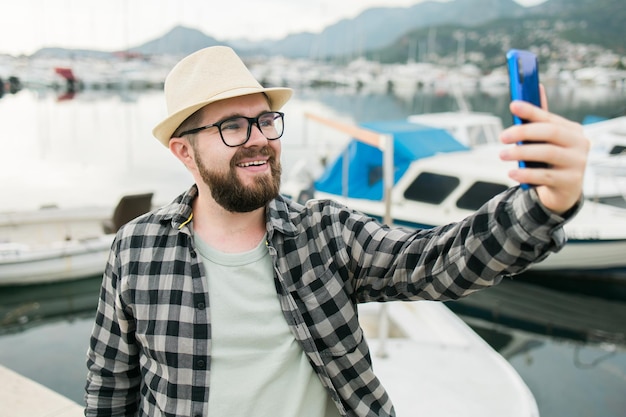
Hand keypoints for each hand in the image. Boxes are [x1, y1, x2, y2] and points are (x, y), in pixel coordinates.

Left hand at [499, 87, 589, 214]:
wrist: (564, 191)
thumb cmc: (552, 160)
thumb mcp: (546, 141)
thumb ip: (539, 119)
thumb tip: (536, 87)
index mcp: (572, 130)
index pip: (549, 117)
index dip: (531, 110)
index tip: (513, 105)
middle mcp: (579, 144)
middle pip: (550, 132)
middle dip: (523, 132)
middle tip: (502, 136)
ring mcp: (577, 163)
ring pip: (548, 153)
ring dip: (521, 152)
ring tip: (502, 154)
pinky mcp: (570, 182)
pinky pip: (545, 176)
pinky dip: (526, 174)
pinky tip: (512, 173)